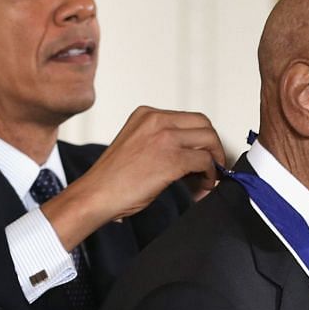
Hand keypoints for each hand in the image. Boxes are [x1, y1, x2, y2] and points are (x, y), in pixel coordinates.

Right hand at [41, 106, 226, 248]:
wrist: (94, 195)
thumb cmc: (111, 180)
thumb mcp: (135, 146)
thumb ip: (159, 142)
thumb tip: (191, 155)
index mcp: (146, 114)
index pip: (188, 118)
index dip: (201, 139)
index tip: (203, 156)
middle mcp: (156, 119)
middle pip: (204, 125)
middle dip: (213, 147)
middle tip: (212, 168)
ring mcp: (165, 138)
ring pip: (209, 141)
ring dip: (214, 162)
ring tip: (206, 180)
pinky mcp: (171, 159)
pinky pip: (204, 162)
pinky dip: (208, 175)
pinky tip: (201, 187)